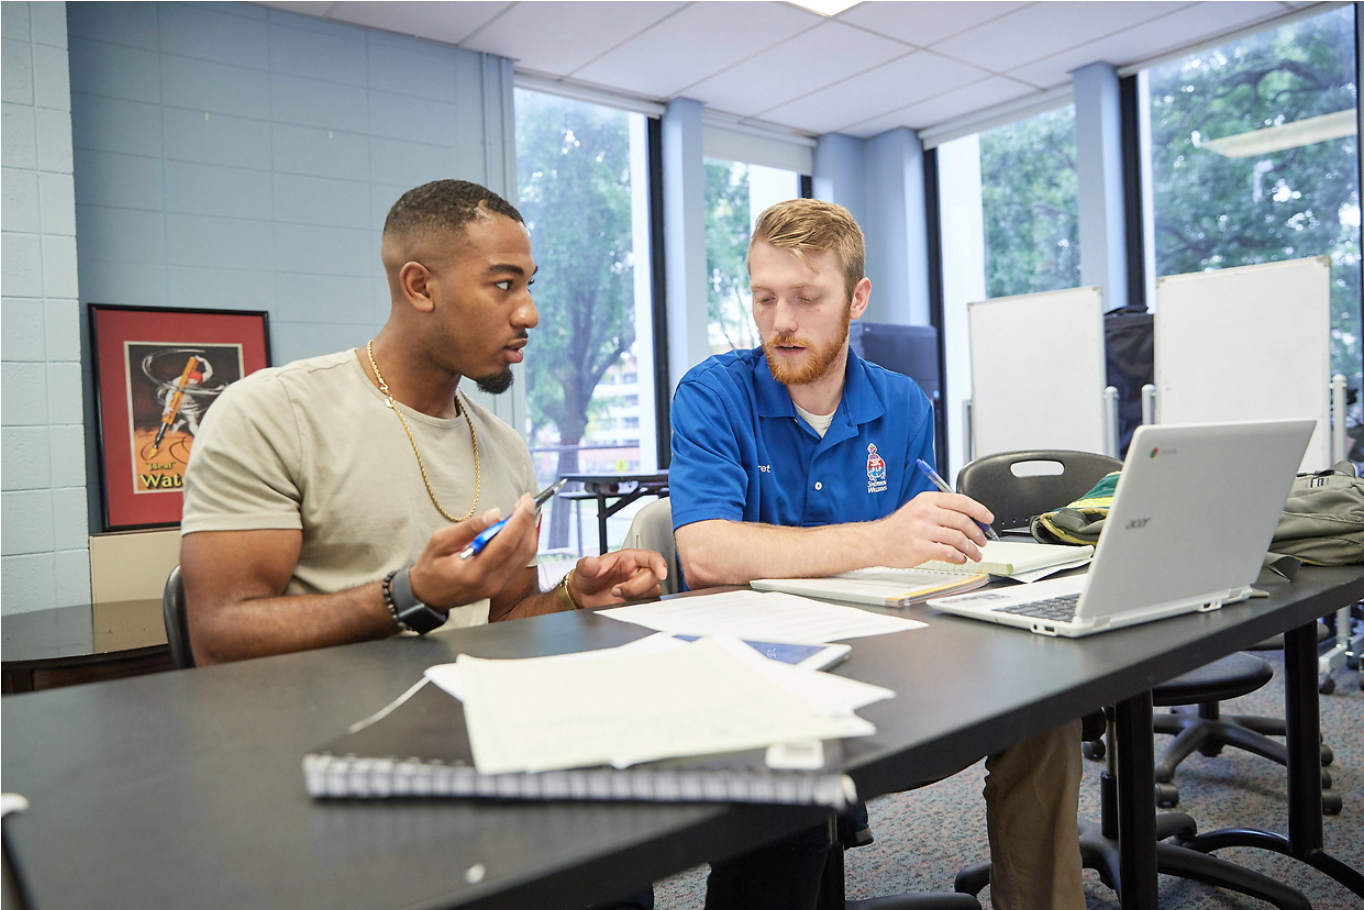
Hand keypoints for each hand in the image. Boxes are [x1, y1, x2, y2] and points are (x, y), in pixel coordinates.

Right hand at [408, 495, 539, 608]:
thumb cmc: (431, 567)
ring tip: (523, 510)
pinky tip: (518, 526)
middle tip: (526, 500)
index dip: (520, 521)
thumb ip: (469, 528)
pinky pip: (521, 560)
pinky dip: (523, 541)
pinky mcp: (503, 584)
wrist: (429, 596)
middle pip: (522, 549)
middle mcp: (492, 582)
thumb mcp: (440, 541)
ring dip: (528, 530)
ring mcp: (500, 586)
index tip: (527, 501)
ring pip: (526, 554)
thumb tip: (496, 513)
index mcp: (474, 572)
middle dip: (527, 522)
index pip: (506, 544)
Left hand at [569, 549, 669, 607]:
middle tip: (616, 590)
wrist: (583, 597)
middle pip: (654, 578)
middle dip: (636, 587)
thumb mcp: (583, 569)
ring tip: (616, 596)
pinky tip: (622, 603)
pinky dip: (637, 606)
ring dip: (635, 597)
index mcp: (629, 559)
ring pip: (653, 592)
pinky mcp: (638, 601)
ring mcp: (639, 587)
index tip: (661, 574)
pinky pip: (647, 604)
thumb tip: (591, 563)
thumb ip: (586, 565)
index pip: (652, 558)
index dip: (659, 565)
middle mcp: (637, 572)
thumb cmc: (587, 578)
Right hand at [878, 491, 993, 566]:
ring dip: (971, 548)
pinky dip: (959, 557)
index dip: (979, 510)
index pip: (961, 501)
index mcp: (927, 500)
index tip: (988, 519)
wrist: (878, 542)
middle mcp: (925, 512)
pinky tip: (960, 558)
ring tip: (974, 553)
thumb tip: (971, 519)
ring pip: (958, 539)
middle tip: (982, 541)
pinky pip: (949, 553)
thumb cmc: (900, 527)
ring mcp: (922, 530)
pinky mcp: (921, 548)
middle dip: (978, 533)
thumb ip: (942, 510)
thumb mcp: (919, 509)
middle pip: (963, 521)